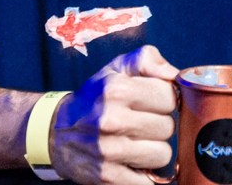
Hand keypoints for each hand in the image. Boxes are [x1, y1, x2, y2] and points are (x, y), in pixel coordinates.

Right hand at [49, 45, 179, 184]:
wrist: (56, 132)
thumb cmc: (95, 98)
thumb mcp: (116, 68)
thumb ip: (147, 59)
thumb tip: (175, 74)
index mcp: (116, 89)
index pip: (169, 97)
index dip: (165, 99)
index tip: (153, 102)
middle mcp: (110, 119)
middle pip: (168, 128)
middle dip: (159, 125)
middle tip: (143, 123)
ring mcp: (108, 150)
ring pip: (163, 155)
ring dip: (154, 150)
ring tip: (138, 142)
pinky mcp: (106, 177)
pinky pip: (147, 181)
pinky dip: (144, 173)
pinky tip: (132, 161)